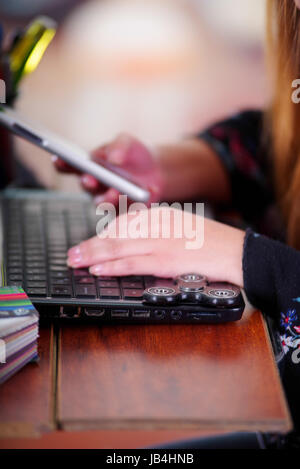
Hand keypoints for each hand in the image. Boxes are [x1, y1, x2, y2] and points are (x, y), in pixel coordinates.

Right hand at [52, 133, 163, 204]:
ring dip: (109, 197)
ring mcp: (108, 200)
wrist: (156, 170)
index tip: (59, 158)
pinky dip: (139, 199)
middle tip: (90, 179)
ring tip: (117, 191)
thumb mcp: (127, 142)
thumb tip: (112, 159)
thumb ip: (119, 146)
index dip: (61, 163)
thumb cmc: (134, 154)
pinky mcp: (124, 211)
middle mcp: (94, 186)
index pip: (68, 166)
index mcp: (88, 166)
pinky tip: (151, 190)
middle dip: (87, 183)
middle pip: (85, 186)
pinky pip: (129, 209)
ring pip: (103, 203)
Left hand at [67, 207, 244, 286]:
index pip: (123, 223)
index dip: (103, 235)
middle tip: (71, 254)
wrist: (236, 251)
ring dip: (93, 255)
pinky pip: (133, 263)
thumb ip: (159, 232)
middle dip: (90, 245)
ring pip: (118, 247)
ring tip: (75, 261)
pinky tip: (98, 269)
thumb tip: (137, 243)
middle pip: (115, 234)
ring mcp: (161, 241)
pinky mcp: (166, 259)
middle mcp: (157, 225)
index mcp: (161, 215)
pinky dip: (112, 266)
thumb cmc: (213, 242)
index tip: (90, 244)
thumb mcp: (183, 228)